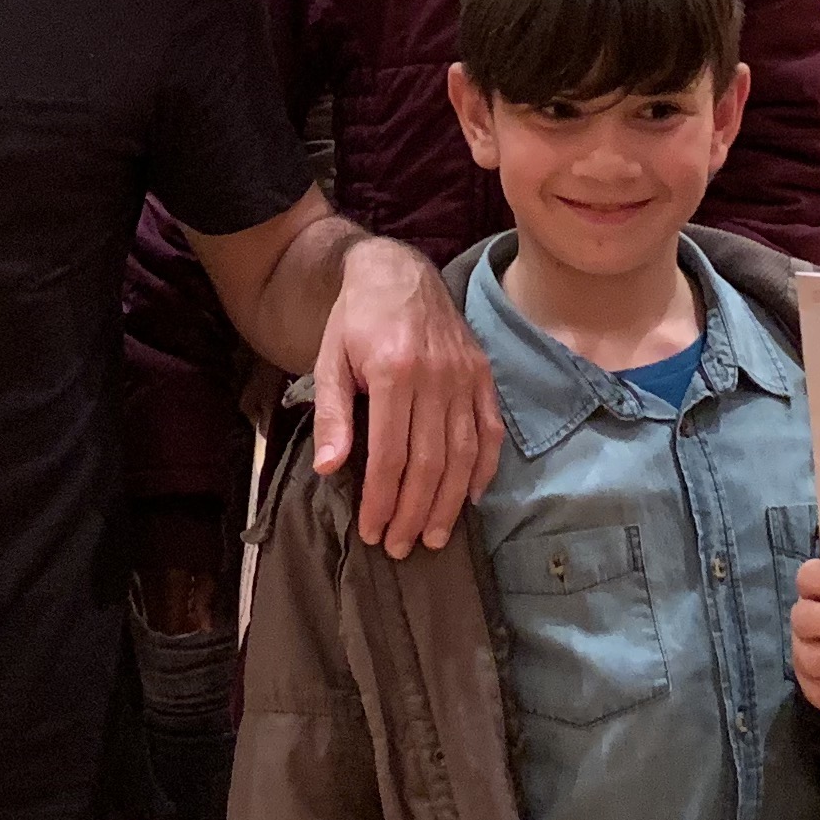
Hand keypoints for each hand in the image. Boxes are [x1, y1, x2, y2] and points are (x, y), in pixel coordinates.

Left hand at [313, 237, 500, 554]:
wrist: (398, 272)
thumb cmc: (356, 321)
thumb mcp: (329, 361)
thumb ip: (332, 416)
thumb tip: (329, 469)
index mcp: (394, 372)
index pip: (391, 454)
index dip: (382, 500)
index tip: (372, 532)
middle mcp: (436, 376)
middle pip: (430, 462)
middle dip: (415, 512)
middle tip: (400, 547)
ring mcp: (465, 376)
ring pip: (464, 453)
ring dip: (450, 502)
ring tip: (435, 537)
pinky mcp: (483, 374)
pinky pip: (490, 430)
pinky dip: (484, 468)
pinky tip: (470, 498)